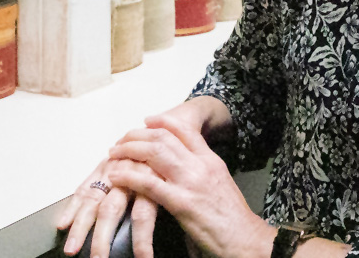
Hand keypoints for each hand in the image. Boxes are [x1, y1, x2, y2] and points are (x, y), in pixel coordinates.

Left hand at [55, 98, 233, 257]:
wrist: (245, 238)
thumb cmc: (232, 217)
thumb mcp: (220, 183)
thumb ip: (202, 170)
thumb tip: (184, 165)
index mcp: (210, 159)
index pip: (184, 130)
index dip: (163, 122)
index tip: (147, 120)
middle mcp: (200, 165)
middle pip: (164, 138)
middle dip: (139, 135)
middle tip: (122, 139)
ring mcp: (190, 182)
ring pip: (154, 153)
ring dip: (129, 151)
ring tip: (114, 154)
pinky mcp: (181, 203)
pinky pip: (149, 184)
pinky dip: (129, 177)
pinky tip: (116, 176)